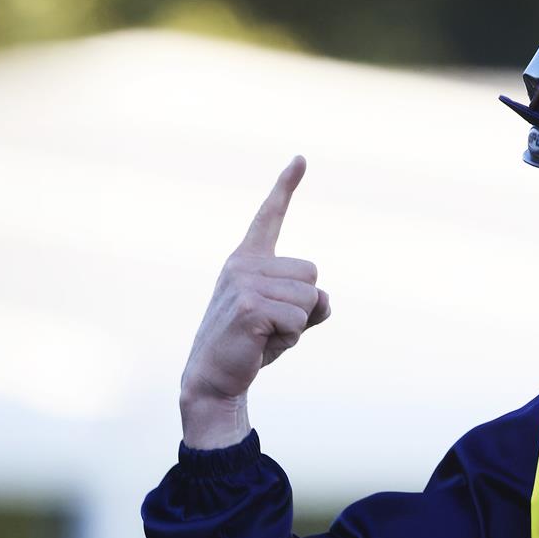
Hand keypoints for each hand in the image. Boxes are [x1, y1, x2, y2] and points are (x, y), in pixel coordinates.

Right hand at [179, 156, 330, 445]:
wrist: (214, 378)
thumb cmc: (251, 346)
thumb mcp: (284, 317)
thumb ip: (309, 303)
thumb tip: (324, 300)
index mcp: (247, 260)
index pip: (269, 216)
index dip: (285, 186)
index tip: (300, 158)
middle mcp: (243, 264)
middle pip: (312, 275)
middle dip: (305, 306)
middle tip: (272, 325)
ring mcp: (244, 283)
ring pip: (311, 300)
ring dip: (299, 325)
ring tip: (266, 335)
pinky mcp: (251, 307)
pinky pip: (301, 320)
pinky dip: (291, 339)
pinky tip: (262, 344)